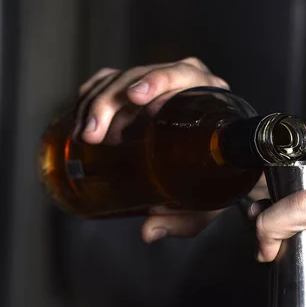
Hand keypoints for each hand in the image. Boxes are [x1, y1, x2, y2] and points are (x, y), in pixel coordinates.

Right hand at [76, 58, 267, 241]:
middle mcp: (186, 83)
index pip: (184, 75)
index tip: (136, 98)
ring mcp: (159, 84)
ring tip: (84, 136)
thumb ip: (184, 219)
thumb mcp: (209, 200)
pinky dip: (91, 98)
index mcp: (209, 99)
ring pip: (119, 78)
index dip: (159, 81)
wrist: (223, 165)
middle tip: (92, 135)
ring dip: (95, 103)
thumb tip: (149, 231)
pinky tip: (82, 121)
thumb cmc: (221, 179)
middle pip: (142, 75)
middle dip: (110, 102)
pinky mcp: (138, 90)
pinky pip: (109, 82)